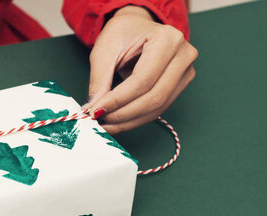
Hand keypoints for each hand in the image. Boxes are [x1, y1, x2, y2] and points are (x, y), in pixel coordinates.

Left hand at [83, 6, 197, 133]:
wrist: (137, 28)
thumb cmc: (123, 33)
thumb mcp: (105, 51)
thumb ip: (100, 81)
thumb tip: (94, 109)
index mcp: (167, 39)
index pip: (143, 80)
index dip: (119, 100)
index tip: (96, 111)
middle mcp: (183, 56)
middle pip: (154, 97)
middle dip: (123, 114)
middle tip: (99, 121)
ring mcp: (185, 72)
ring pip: (157, 108)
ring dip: (128, 121)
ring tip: (105, 125)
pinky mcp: (179, 86)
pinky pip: (158, 110)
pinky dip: (135, 119)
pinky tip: (117, 122)